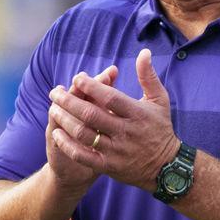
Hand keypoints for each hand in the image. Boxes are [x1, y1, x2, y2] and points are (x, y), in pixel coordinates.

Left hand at [48, 48, 179, 191]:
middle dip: (69, 102)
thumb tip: (144, 52)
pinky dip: (67, 145)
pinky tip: (57, 133)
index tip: (77, 78)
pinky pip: (83, 156)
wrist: (166, 167)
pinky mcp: (109, 166)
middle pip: (91, 115)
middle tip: (55, 92)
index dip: (91, 87)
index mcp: (137, 113)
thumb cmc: (160, 128)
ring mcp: (117, 151)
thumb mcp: (160, 100)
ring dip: (65, 121)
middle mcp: (126, 132)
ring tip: (53, 110)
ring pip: (84, 135)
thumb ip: (148, 76)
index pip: (110, 98)